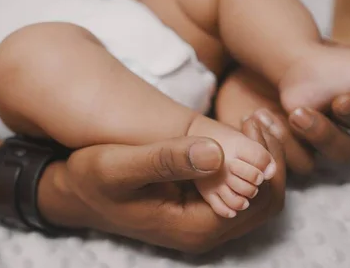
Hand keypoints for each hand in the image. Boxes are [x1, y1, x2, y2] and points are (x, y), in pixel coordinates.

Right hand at [36, 132, 284, 252]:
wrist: (76, 195)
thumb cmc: (92, 180)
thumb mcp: (119, 165)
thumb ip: (165, 159)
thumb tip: (217, 152)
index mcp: (195, 226)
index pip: (259, 198)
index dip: (267, 159)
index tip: (254, 119)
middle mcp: (206, 231)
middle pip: (268, 201)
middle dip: (273, 158)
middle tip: (259, 117)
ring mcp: (205, 223)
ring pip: (259, 197)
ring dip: (264, 160)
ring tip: (252, 121)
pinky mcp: (201, 210)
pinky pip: (241, 191)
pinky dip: (248, 165)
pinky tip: (238, 135)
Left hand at [216, 68, 349, 173]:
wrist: (268, 58)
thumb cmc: (316, 60)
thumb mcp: (348, 60)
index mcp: (347, 113)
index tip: (341, 97)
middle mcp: (329, 134)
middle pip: (340, 152)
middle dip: (321, 133)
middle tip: (298, 111)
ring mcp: (301, 143)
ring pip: (306, 162)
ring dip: (287, 139)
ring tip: (264, 113)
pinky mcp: (275, 147)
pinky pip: (274, 159)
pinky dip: (263, 140)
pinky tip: (251, 118)